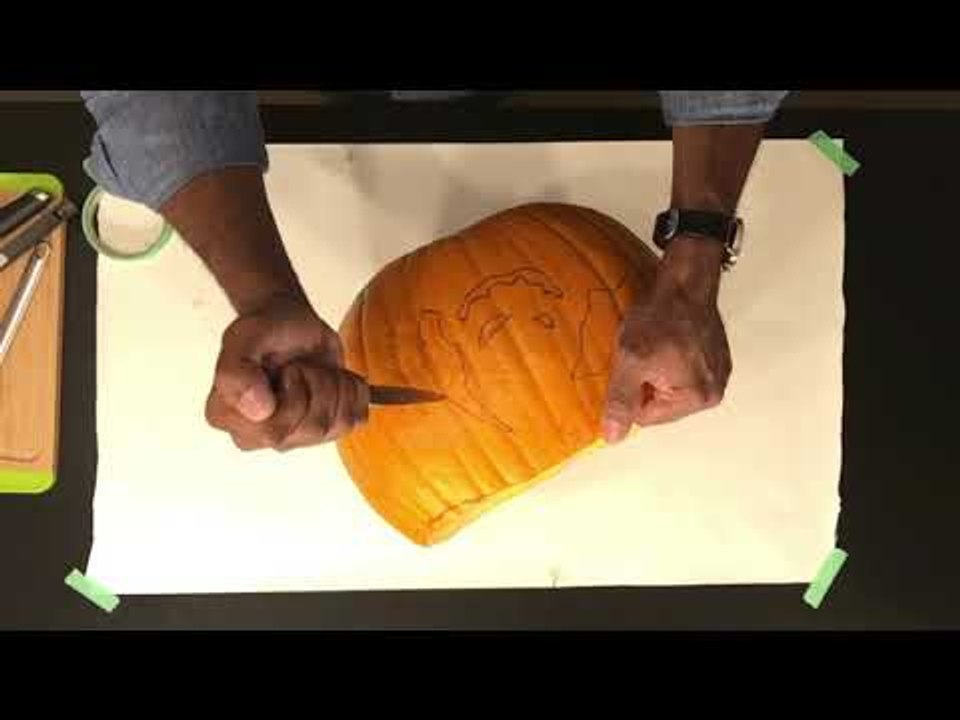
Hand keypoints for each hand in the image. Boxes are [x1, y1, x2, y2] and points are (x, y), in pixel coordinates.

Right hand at [204, 293, 369, 450]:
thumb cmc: (266, 331)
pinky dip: (352, 390)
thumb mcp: (245, 336)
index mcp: (229, 417)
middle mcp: (258, 435)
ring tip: (314, 369)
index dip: (293, 393)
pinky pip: (355, 420)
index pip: (276, 430)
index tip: (286, 369)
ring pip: (338, 424)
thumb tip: (258, 410)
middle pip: (314, 427)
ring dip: (335, 384)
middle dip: (318, 384)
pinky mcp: (325, 431)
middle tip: (301, 366)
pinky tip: (331, 378)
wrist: (293, 326)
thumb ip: (236, 371)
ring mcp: (294, 437)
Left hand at [602, 236, 731, 442]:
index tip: (632, 365)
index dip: (630, 392)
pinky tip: (666, 343)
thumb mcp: (630, 360)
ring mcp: (718, 376)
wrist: (684, 282)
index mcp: (697, 398)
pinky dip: (669, 362)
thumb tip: (612, 437)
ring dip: (655, 373)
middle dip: (645, 384)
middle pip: (660, 406)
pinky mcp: (716, 360)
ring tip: (655, 347)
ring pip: (669, 390)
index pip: (646, 417)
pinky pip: (682, 374)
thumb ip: (620, 401)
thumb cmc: (660, 317)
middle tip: (643, 354)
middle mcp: (713, 392)